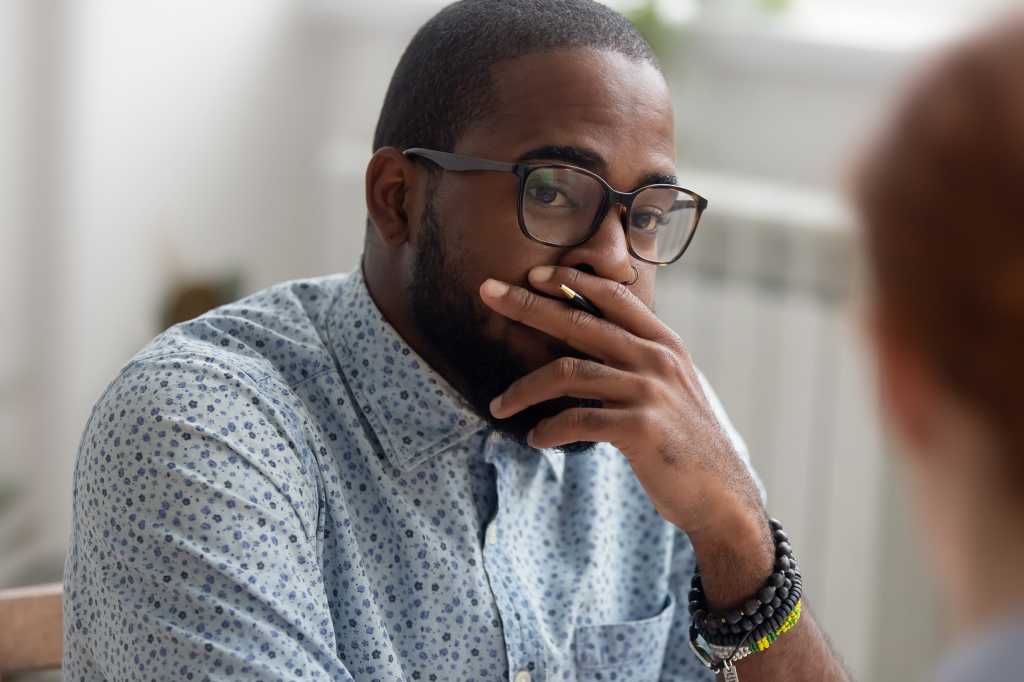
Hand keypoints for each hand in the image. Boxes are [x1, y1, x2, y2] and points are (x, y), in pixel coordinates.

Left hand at [479, 265, 763, 538]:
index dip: (571, 281)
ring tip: (498, 405)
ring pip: (568, 372)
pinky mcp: (640, 428)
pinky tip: (535, 438)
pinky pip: (577, 420)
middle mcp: (657, 359)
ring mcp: (649, 392)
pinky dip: (548, 429)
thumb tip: (585, 354)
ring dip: (524, 389)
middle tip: (487, 292)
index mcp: (664, 344)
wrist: (721, 497)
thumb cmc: (685, 445)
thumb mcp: (669, 390)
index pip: (614, 296)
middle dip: (527, 304)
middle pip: (578, 322)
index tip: (533, 274)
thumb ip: (635, 365)